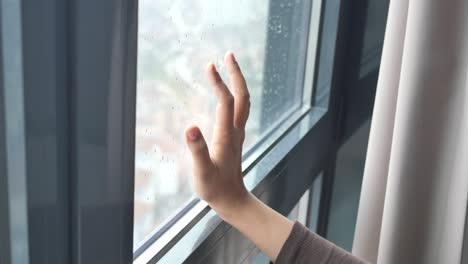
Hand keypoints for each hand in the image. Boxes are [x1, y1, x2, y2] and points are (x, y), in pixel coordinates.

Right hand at [184, 51, 250, 217]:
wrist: (232, 200)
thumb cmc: (215, 188)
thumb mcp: (202, 172)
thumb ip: (196, 150)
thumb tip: (190, 127)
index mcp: (226, 135)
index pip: (225, 102)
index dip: (218, 83)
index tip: (209, 66)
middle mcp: (235, 130)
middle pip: (242, 96)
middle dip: (236, 74)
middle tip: (228, 54)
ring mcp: (238, 133)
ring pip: (244, 102)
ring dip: (239, 82)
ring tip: (230, 65)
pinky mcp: (236, 137)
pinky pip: (240, 109)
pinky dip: (237, 94)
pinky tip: (230, 93)